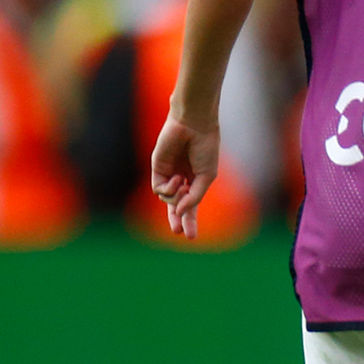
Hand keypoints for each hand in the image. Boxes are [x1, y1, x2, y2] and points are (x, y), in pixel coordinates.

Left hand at [150, 113, 220, 239]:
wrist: (193, 126)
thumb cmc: (205, 148)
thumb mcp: (206, 176)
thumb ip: (194, 196)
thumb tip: (179, 211)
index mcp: (196, 178)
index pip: (191, 204)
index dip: (191, 220)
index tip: (191, 237)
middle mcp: (181, 177)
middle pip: (175, 205)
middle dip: (176, 219)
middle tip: (177, 232)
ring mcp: (168, 173)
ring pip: (167, 198)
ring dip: (176, 198)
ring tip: (183, 186)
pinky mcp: (157, 168)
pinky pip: (159, 188)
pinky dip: (168, 188)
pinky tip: (177, 179)